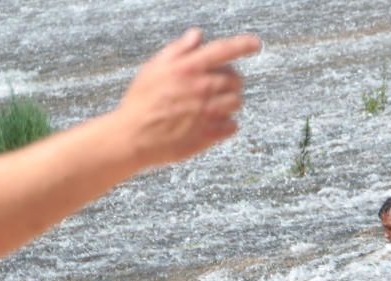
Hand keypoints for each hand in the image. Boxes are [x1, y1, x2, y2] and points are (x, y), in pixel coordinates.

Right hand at [114, 28, 261, 167]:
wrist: (134, 136)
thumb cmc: (141, 100)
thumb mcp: (154, 67)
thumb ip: (179, 50)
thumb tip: (198, 35)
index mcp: (189, 68)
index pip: (223, 50)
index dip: (243, 45)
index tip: (255, 44)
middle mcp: (203, 87)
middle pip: (236, 79)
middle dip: (229, 81)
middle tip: (214, 88)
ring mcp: (209, 111)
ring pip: (236, 102)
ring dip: (228, 103)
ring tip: (210, 107)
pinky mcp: (210, 134)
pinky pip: (233, 126)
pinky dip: (226, 124)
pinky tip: (210, 123)